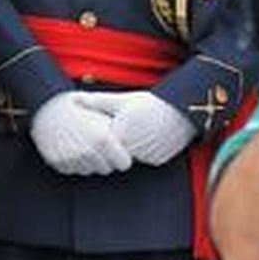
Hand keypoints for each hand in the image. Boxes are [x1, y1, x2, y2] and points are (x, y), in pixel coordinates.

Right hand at [29, 91, 133, 175]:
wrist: (46, 105)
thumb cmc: (79, 107)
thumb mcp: (102, 114)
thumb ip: (119, 130)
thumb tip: (136, 144)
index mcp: (103, 138)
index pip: (124, 164)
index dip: (122, 156)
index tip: (116, 150)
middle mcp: (88, 151)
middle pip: (106, 169)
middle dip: (105, 160)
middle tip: (96, 146)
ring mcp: (71, 158)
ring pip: (88, 171)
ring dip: (88, 162)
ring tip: (81, 144)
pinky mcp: (57, 162)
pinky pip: (71, 170)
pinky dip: (71, 162)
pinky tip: (69, 147)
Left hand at [78, 90, 196, 166]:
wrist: (184, 109)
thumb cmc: (151, 103)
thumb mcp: (122, 100)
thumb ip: (98, 102)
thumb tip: (75, 99)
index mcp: (121, 135)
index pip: (102, 144)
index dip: (100, 137)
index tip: (103, 128)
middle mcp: (134, 149)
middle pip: (115, 152)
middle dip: (115, 144)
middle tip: (122, 128)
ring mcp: (147, 156)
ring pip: (130, 157)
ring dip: (130, 148)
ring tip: (135, 131)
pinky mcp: (158, 160)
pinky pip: (145, 159)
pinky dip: (144, 151)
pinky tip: (147, 138)